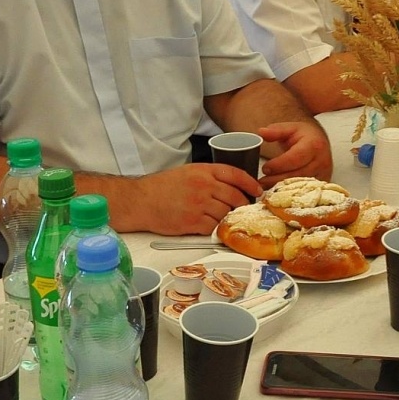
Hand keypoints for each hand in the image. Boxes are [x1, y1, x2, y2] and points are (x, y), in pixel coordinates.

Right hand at [134, 164, 263, 233]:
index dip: (250, 183)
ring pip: (226, 213)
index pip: (236, 174)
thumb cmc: (162, 187)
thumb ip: (209, 177)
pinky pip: (213, 227)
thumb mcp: (188, 172)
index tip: (257, 190)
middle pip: (235, 197)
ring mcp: (199, 205)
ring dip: (226, 217)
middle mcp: (204, 186)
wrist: (141, 201)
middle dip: (242, 204)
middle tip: (243, 209)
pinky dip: (213, 228)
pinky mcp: (193, 222)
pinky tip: (206, 225)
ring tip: (220, 217)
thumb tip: (231, 187)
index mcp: (204, 171)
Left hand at [255, 121, 332, 184]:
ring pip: (301, 186)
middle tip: (262, 181)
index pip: (295, 158)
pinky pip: (305, 191)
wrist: (319, 142)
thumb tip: (261, 132)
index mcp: (314, 145)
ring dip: (282, 188)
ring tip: (267, 187)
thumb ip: (275, 131)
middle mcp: (322, 161)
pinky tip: (279, 191)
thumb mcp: (289, 128)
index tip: (265, 169)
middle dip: (277, 179)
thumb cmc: (303, 135)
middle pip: (298, 174)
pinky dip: (291, 193)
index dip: (279, 165)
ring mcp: (323, 174)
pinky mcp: (322, 184)